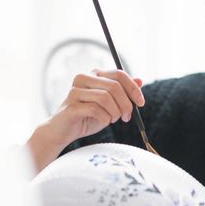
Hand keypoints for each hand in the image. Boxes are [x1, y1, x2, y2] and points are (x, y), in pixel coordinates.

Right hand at [26, 69, 144, 173]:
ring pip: (106, 97)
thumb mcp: (109, 104)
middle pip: (114, 86)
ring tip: (113, 120)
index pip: (119, 74)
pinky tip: (104, 122)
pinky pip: (95, 109)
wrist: (63, 131)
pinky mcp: (71, 105)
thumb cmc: (87, 117)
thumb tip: (140, 80)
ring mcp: (75, 91)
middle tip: (127, 117)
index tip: (141, 103)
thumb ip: (123, 92)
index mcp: (93, 74)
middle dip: (126, 104)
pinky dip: (105, 118)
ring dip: (115, 112)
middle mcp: (83, 78)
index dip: (133, 88)